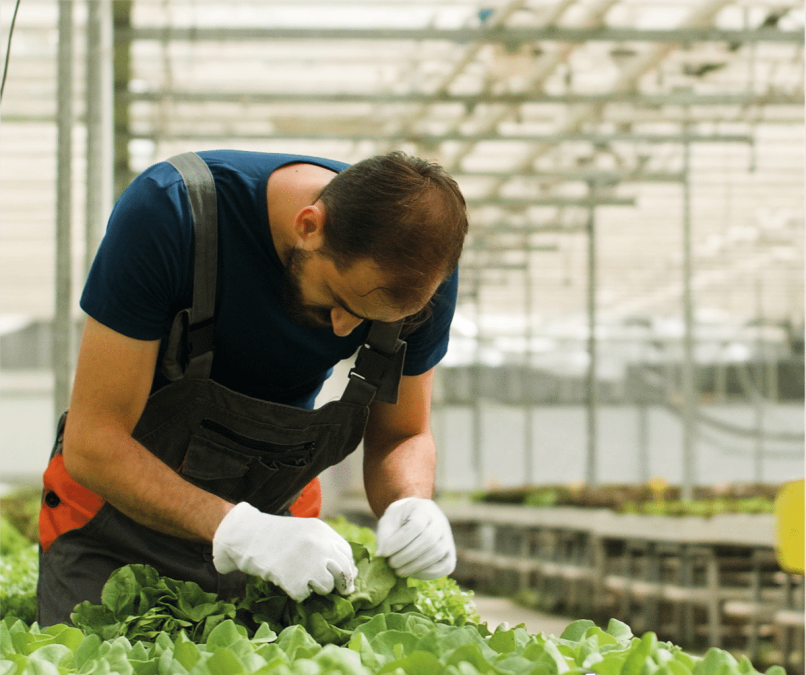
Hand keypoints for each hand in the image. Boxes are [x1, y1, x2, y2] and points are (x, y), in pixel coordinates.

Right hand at [212, 502, 356, 601]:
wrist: (247, 535)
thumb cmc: (274, 534)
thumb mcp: (305, 529)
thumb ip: (324, 543)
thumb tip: (345, 568)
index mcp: (323, 532)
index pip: (346, 554)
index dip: (347, 567)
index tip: (344, 576)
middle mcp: (321, 547)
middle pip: (343, 572)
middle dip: (342, 585)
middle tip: (339, 591)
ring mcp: (309, 564)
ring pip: (327, 587)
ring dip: (318, 588)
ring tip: (304, 581)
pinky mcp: (295, 581)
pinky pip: (305, 596)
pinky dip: (297, 593)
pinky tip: (287, 582)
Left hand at [375, 497, 455, 578]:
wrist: (413, 518)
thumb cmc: (399, 520)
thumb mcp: (388, 521)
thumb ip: (384, 535)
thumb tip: (381, 554)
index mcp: (424, 508)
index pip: (416, 526)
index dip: (399, 542)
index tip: (384, 552)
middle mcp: (440, 521)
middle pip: (428, 539)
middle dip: (407, 555)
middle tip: (391, 564)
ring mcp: (447, 537)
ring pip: (437, 553)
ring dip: (415, 566)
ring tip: (398, 570)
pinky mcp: (450, 553)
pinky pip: (445, 566)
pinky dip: (429, 573)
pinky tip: (412, 572)